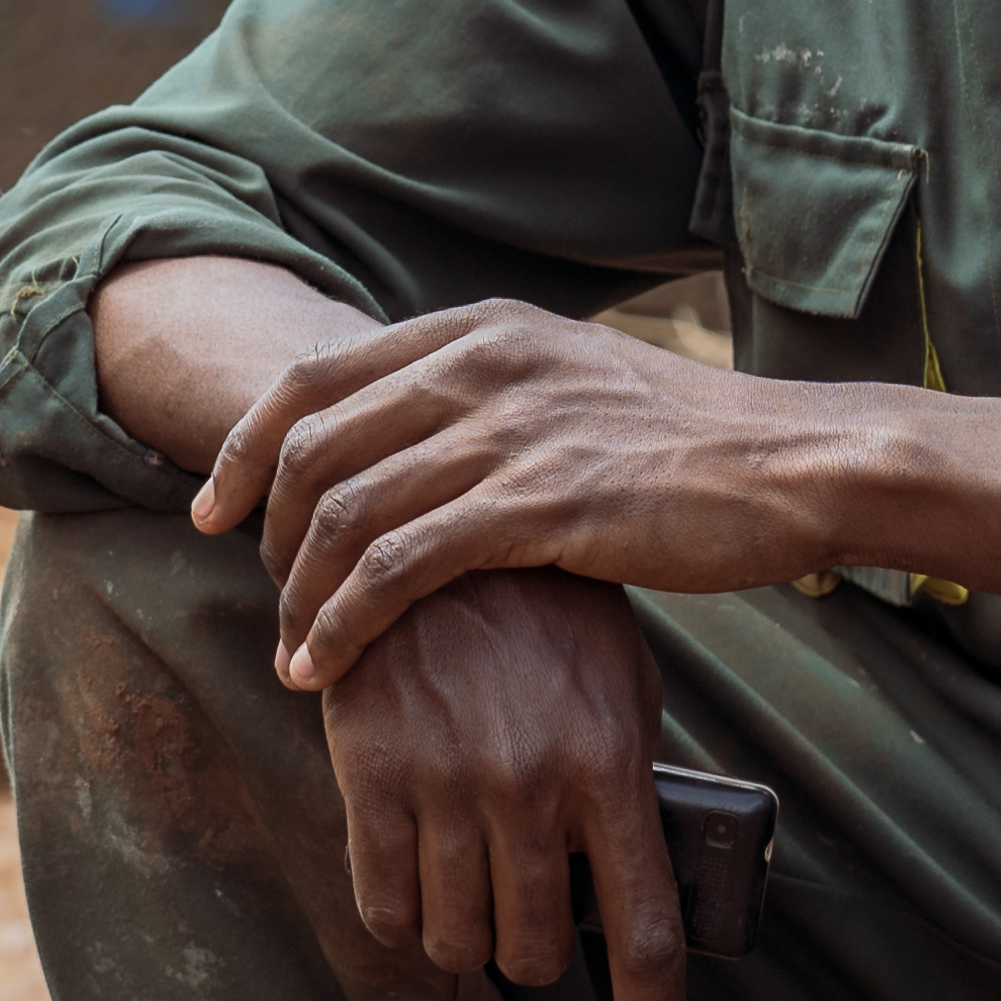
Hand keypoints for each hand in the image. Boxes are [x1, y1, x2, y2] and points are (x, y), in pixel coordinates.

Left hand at [198, 302, 838, 691]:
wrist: (788, 466)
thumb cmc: (684, 445)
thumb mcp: (568, 386)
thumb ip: (484, 397)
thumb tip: (408, 442)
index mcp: (479, 331)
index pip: (315, 377)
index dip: (245, 447)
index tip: (211, 508)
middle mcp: (480, 364)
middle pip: (312, 444)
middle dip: (260, 530)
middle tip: (258, 596)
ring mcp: (508, 430)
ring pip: (345, 511)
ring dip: (298, 594)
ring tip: (292, 653)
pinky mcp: (538, 503)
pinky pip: (398, 566)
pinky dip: (343, 623)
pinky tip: (325, 669)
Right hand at [317, 566, 690, 1000]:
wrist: (431, 525)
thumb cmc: (546, 609)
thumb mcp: (623, 679)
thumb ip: (634, 776)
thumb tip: (653, 879)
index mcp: (610, 765)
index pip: (645, 936)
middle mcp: (529, 788)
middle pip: (541, 950)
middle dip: (542, 950)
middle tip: (536, 913)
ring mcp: (446, 787)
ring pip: (461, 941)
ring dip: (474, 938)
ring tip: (477, 895)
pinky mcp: (371, 777)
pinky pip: (385, 906)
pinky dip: (405, 920)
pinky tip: (419, 889)